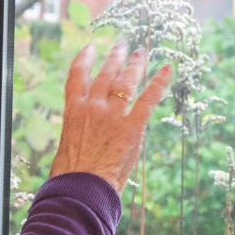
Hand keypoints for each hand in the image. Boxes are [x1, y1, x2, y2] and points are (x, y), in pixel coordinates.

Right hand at [50, 42, 171, 192]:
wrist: (82, 187)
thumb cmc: (71, 177)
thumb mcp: (67, 149)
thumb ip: (78, 136)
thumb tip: (82, 143)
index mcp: (72, 111)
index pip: (76, 76)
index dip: (84, 58)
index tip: (91, 47)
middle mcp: (92, 106)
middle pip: (105, 75)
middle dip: (115, 59)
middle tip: (123, 47)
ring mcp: (112, 115)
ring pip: (125, 82)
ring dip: (134, 65)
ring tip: (140, 53)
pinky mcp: (132, 126)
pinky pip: (148, 99)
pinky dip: (159, 82)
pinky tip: (167, 68)